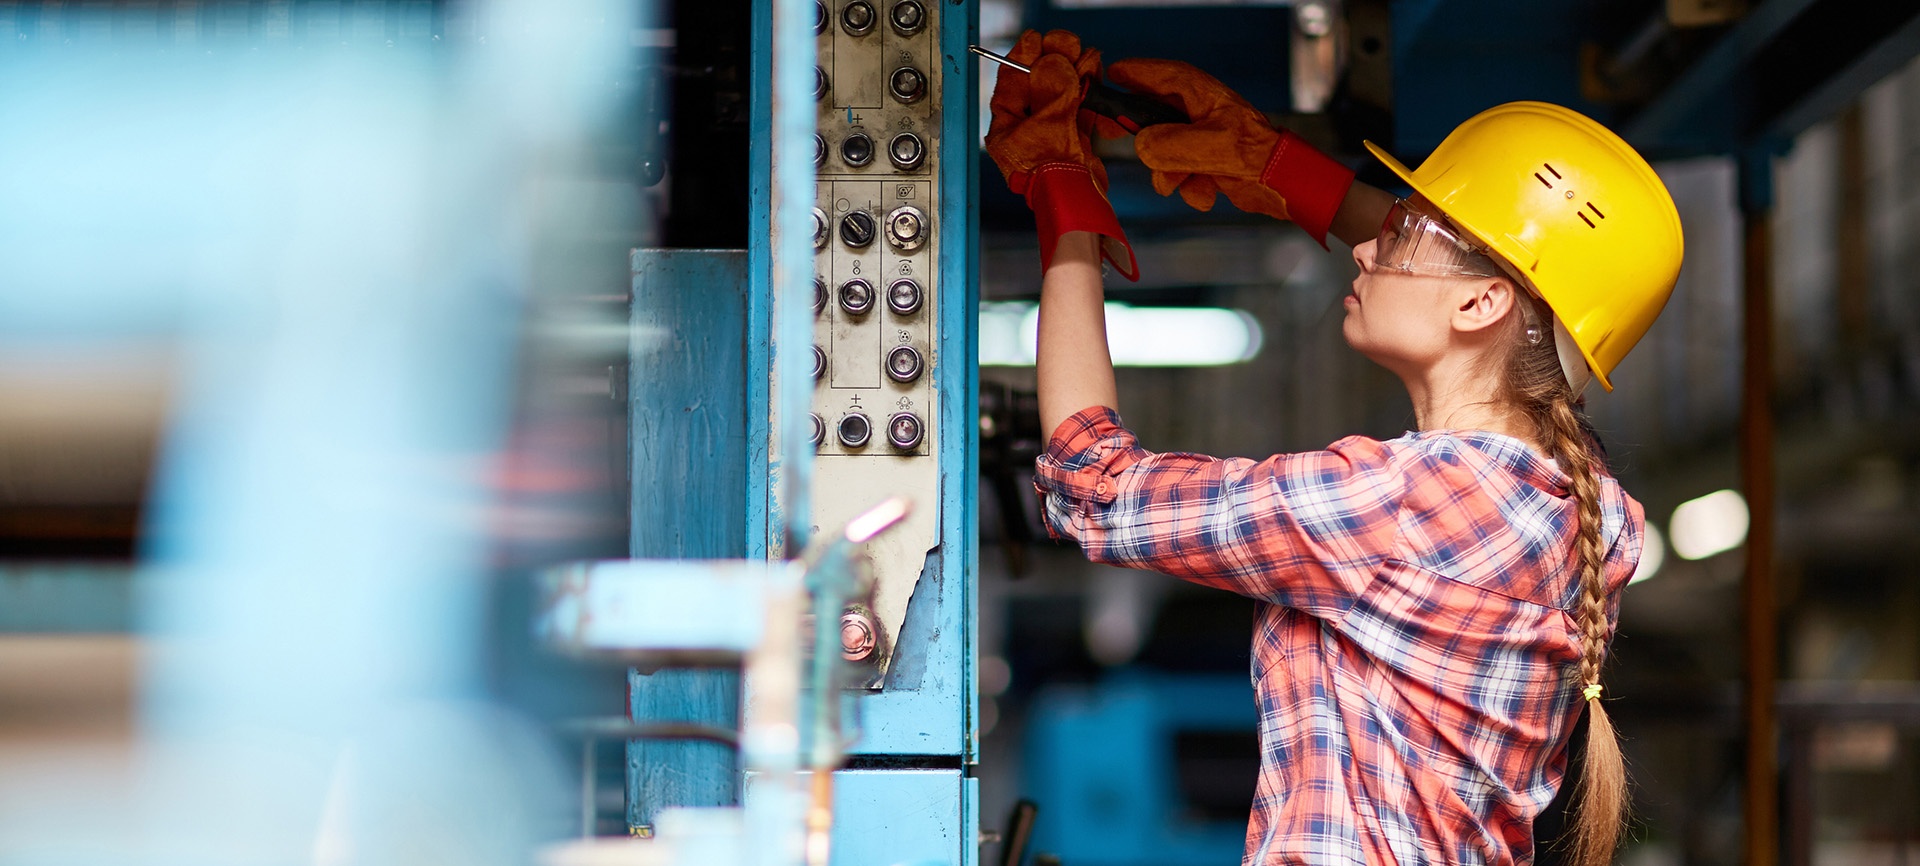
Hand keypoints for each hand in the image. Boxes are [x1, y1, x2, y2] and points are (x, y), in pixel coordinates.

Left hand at [985, 29, 1138, 280]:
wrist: (1077, 205)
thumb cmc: (1051, 175)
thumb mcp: (1049, 124)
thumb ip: (1053, 90)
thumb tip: (1054, 63)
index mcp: (1006, 131)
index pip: (1010, 86)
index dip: (1023, 60)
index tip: (1034, 41)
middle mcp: (1026, 133)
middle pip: (1038, 87)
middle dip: (1053, 62)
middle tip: (1063, 44)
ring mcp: (1050, 138)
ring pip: (1061, 96)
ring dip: (1074, 73)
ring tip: (1084, 54)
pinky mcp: (1073, 143)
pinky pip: (1079, 110)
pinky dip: (1087, 91)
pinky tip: (1093, 72)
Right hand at [1105, 58, 1355, 246]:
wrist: (1281, 184)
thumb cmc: (1255, 154)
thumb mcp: (1207, 147)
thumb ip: (1167, 145)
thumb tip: (1142, 148)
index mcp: (1200, 94)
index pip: (1160, 75)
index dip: (1134, 74)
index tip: (1111, 76)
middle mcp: (1197, 112)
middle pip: (1152, 114)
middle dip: (1141, 135)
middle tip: (1110, 131)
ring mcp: (1200, 137)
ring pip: (1163, 152)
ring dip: (1171, 173)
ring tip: (1187, 182)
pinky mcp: (1205, 161)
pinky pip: (1180, 173)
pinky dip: (1190, 186)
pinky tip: (1208, 192)